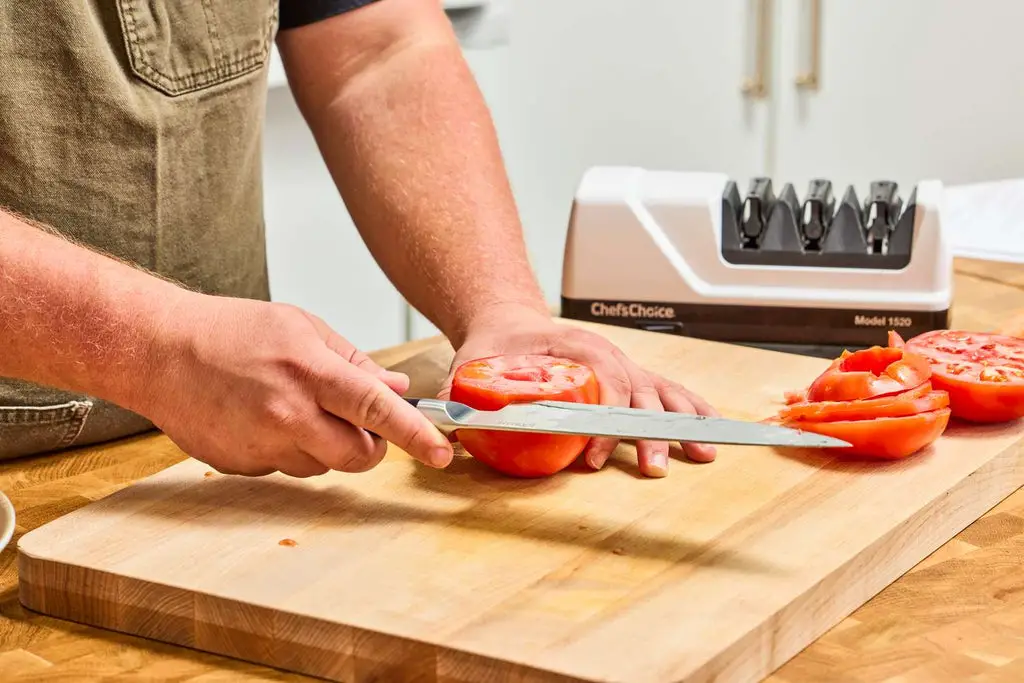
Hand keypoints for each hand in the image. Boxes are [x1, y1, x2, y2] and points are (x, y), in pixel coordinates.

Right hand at [136, 293, 454, 476]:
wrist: (159, 351)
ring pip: (321, 466)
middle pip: (357, 456)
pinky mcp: (241, 465)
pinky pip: (285, 468)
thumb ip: (354, 362)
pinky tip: (260, 418)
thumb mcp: (301, 327)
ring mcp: (261, 444)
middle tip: (359, 425)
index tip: (442, 454)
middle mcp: (287, 413)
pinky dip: (287, 450)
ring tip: (291, 407)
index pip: (376, 410)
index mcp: (309, 371)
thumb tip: (398, 391)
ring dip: (324, 446)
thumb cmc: (232, 331)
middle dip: (370, 448)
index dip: (414, 435)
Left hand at [438, 305, 719, 476]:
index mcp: (575, 348)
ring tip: (700, 454)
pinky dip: (691, 411)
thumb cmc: (500, 342)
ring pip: (661, 394)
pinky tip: (709, 432)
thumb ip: (462, 386)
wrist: (512, 323)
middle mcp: (608, 356)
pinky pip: (669, 392)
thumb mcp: (476, 359)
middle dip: (648, 431)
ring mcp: (623, 367)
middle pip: (638, 393)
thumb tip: (449, 415)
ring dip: (680, 424)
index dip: (601, 420)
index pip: (600, 383)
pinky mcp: (630, 379)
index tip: (593, 453)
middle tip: (651, 466)